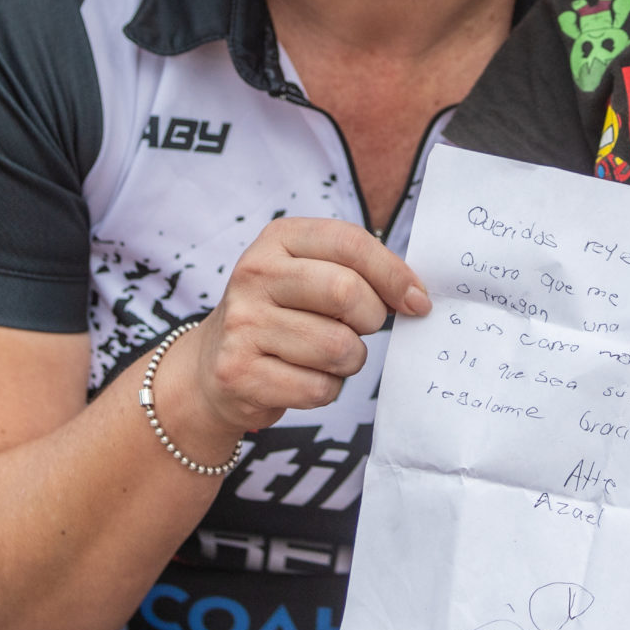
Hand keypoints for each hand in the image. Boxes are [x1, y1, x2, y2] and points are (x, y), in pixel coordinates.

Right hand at [169, 218, 429, 447]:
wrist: (212, 363)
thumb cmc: (282, 314)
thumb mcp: (309, 273)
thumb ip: (359, 271)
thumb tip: (416, 297)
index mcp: (278, 239)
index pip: (349, 242)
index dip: (393, 273)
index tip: (416, 300)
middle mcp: (254, 274)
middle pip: (345, 292)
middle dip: (371, 319)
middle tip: (363, 328)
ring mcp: (242, 324)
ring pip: (337, 347)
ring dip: (350, 360)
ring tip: (329, 355)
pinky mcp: (238, 372)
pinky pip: (317, 388)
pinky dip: (326, 389)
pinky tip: (305, 378)